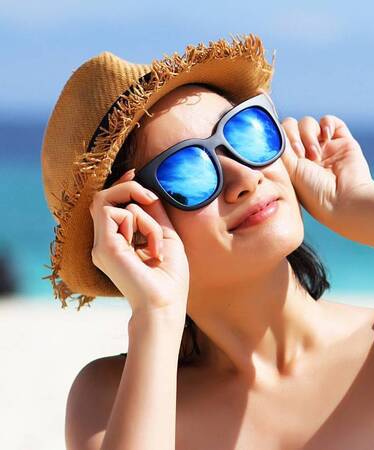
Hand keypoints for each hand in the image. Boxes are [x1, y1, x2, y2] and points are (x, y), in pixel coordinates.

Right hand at [89, 168, 189, 319]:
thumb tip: (148, 193)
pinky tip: (149, 248)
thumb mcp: (167, 238)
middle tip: (151, 198)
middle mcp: (105, 243)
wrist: (165, 304)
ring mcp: (102, 245)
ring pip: (112, 203)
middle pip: (105, 198)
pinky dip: (141, 223)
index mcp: (118, 243)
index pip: (109, 205)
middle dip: (129, 188)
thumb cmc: (170, 278)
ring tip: (156, 243)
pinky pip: (116, 212)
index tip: (134, 171)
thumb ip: (155, 215)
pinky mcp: (104, 246)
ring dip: (145, 218)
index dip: (120, 185)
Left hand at [280, 115, 373, 229]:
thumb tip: (273, 130)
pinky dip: (326, 124)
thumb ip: (280, 149)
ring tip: (315, 155)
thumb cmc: (315, 193)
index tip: (285, 151)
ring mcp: (325, 148)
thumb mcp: (289, 171)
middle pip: (292, 127)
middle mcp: (307, 155)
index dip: (280, 138)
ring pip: (308, 123)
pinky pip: (329, 121)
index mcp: (291, 164)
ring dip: (308, 135)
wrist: (345, 200)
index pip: (279, 138)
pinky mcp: (342, 142)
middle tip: (300, 155)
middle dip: (293, 136)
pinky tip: (326, 136)